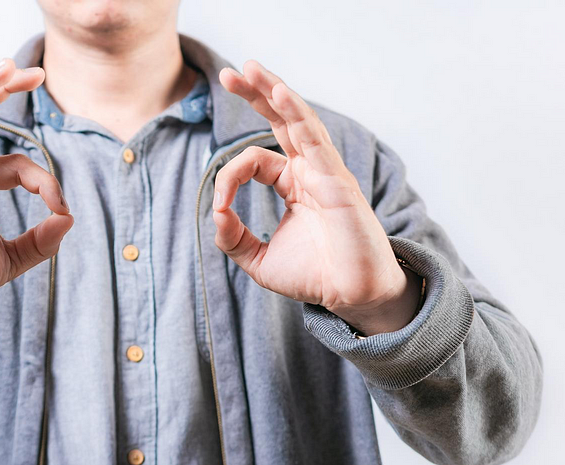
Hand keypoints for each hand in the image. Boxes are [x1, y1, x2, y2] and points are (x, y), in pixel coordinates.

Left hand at [215, 60, 420, 335]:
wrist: (351, 296)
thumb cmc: (314, 276)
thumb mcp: (258, 260)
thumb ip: (232, 237)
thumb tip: (214, 212)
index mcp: (293, 183)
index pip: (254, 160)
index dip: (229, 176)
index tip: (220, 206)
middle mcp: (311, 171)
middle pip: (281, 120)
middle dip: (256, 93)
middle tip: (229, 72)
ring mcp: (326, 173)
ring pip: (299, 122)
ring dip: (275, 93)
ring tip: (251, 69)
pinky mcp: (337, 182)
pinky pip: (314, 142)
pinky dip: (297, 116)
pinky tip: (280, 94)